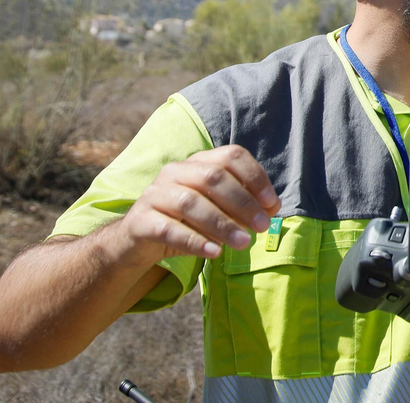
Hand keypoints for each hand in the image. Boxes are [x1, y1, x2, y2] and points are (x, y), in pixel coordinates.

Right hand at [113, 145, 281, 264]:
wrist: (137, 242)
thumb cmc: (186, 223)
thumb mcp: (217, 212)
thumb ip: (243, 207)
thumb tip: (272, 210)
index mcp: (197, 162)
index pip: (231, 156)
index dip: (255, 178)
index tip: (271, 204)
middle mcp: (175, 171)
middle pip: (212, 178)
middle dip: (243, 203)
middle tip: (263, 227)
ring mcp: (154, 194)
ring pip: (190, 203)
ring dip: (222, 224)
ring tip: (244, 244)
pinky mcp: (140, 220)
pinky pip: (168, 229)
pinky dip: (194, 241)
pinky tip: (214, 253)